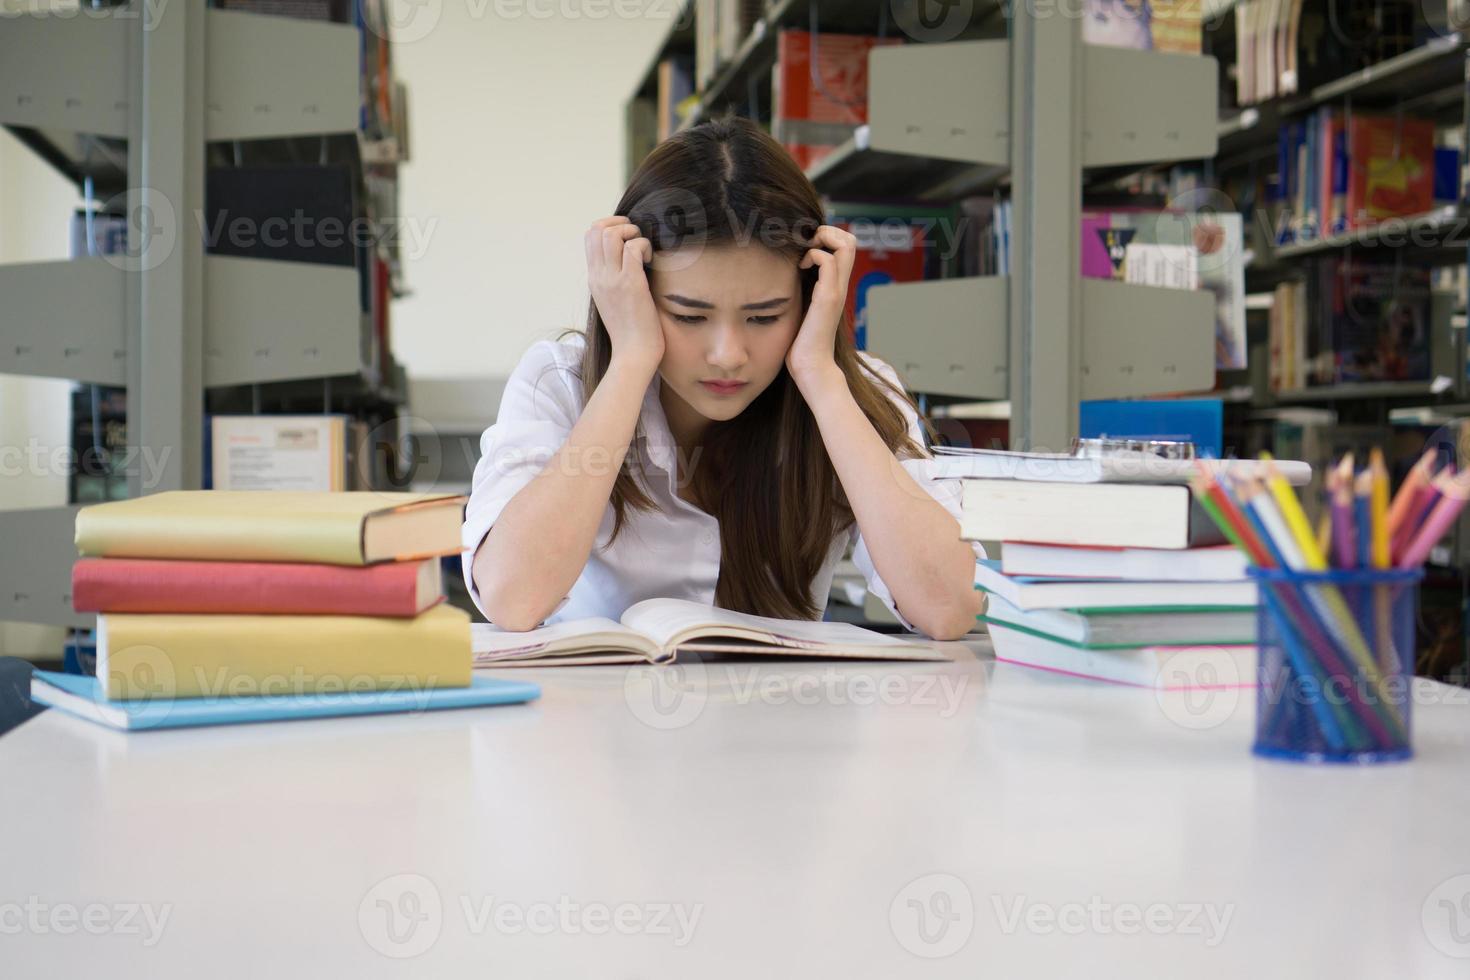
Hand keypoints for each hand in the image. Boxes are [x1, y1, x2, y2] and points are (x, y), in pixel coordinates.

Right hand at [585, 216, 663, 374]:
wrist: (632, 355)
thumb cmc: (631, 331)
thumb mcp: (615, 300)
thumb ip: (616, 279)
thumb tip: (630, 260)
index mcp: (594, 278)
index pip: (589, 236)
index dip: (609, 226)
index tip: (627, 237)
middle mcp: (598, 276)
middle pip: (597, 229)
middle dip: (621, 224)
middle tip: (637, 238)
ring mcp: (612, 279)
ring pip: (611, 233)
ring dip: (632, 233)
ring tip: (644, 250)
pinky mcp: (630, 284)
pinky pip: (633, 247)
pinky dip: (645, 246)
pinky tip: (651, 261)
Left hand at [786, 224, 856, 386]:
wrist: (811, 367)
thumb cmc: (801, 342)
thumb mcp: (802, 308)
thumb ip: (802, 292)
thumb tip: (786, 278)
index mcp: (835, 286)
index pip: (846, 246)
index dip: (827, 236)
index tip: (805, 248)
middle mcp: (840, 285)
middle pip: (850, 240)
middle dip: (827, 232)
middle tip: (806, 246)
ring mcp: (836, 290)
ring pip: (845, 244)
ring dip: (821, 240)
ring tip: (804, 255)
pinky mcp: (828, 298)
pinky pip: (827, 261)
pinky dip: (812, 256)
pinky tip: (799, 269)